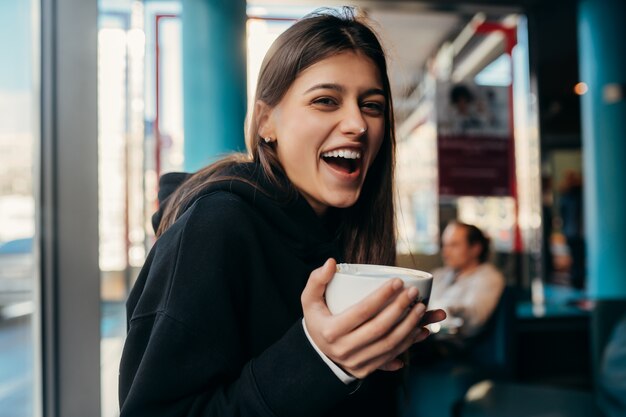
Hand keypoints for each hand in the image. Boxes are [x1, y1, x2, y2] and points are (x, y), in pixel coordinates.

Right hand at [301, 258, 442, 378]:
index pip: (362, 311)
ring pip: (389, 344)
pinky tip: (419, 328)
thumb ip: (316, 279)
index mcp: (331, 331)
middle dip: (400, 309)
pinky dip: (408, 342)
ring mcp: (357, 362)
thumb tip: (332, 262)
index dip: (382, 296)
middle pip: (379, 328)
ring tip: (421, 307)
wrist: (317, 354)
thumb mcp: (309, 300)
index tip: (398, 281)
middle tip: (413, 292)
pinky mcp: (367, 369)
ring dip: (409, 326)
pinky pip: (392, 355)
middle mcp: (344, 349)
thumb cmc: (317, 320)